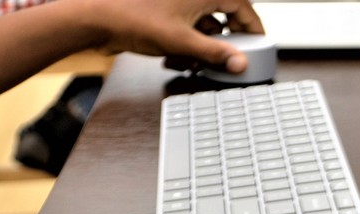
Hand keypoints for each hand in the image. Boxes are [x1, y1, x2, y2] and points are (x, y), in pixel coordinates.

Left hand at [75, 0, 263, 73]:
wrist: (99, 19)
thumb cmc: (134, 18)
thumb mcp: (183, 42)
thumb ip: (215, 53)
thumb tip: (240, 62)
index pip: (243, 5)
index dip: (253, 28)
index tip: (260, 45)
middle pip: (225, 14)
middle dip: (227, 40)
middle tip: (232, 59)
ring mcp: (179, 2)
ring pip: (206, 23)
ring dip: (206, 45)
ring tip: (200, 63)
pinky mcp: (167, 12)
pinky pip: (188, 27)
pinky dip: (188, 43)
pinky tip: (180, 59)